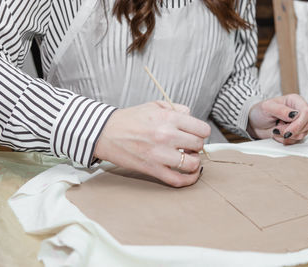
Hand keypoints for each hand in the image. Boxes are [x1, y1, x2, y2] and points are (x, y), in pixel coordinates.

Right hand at [94, 101, 210, 186]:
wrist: (105, 132)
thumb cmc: (129, 119)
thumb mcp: (154, 105)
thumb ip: (176, 108)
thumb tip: (191, 117)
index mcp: (168, 118)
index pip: (202, 129)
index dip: (202, 132)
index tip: (197, 134)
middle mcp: (166, 135)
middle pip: (199, 145)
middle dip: (196, 146)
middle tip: (189, 146)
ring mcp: (160, 154)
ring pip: (192, 164)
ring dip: (194, 162)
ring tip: (187, 158)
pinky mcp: (152, 169)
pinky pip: (178, 180)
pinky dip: (189, 180)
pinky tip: (190, 175)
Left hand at [247, 94, 307, 144]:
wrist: (254, 123)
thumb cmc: (260, 111)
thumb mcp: (267, 107)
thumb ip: (281, 110)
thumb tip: (294, 114)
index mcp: (295, 101)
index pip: (306, 113)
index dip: (298, 124)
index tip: (287, 131)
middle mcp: (299, 112)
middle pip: (307, 125)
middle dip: (292, 131)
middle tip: (277, 130)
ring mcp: (298, 123)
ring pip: (302, 134)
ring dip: (287, 136)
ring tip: (275, 130)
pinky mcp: (294, 133)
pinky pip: (295, 141)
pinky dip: (284, 140)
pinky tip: (277, 134)